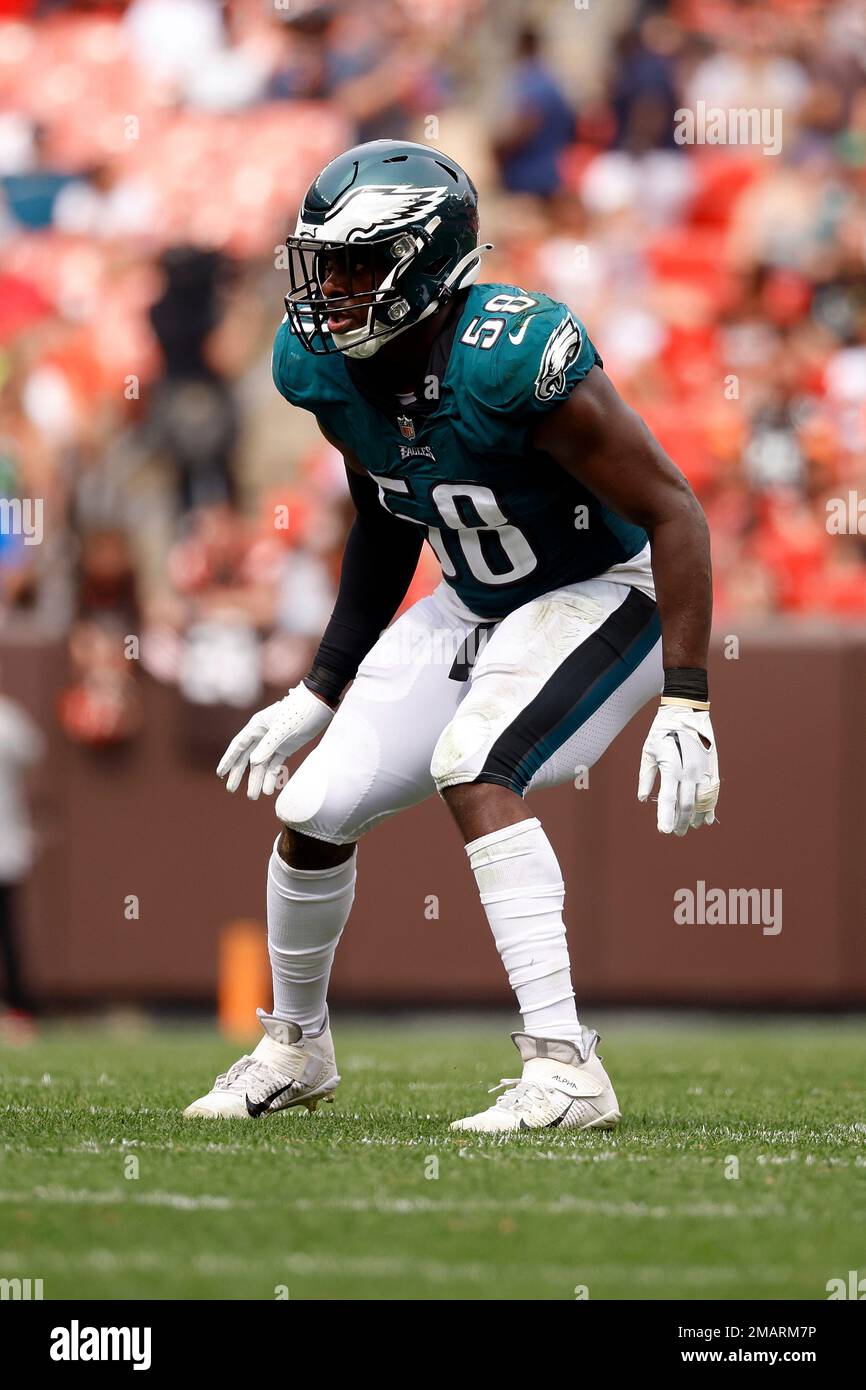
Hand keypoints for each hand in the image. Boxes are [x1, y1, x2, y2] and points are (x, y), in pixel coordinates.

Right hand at [216, 682, 333, 799]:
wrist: (320, 704)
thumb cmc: (299, 712)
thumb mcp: (282, 729)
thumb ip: (268, 745)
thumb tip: (253, 762)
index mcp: (257, 726)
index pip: (238, 746)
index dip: (228, 760)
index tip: (220, 773)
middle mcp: (262, 735)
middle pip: (247, 757)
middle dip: (239, 774)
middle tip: (231, 789)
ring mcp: (274, 742)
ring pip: (261, 764)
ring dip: (257, 779)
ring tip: (253, 796)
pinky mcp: (286, 747)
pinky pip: (275, 764)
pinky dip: (271, 776)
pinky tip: (268, 789)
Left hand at [638, 704, 718, 835]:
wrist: (686, 710)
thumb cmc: (662, 731)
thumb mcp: (648, 752)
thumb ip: (646, 777)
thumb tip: (643, 799)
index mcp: (672, 766)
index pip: (669, 798)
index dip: (666, 817)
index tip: (664, 831)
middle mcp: (689, 770)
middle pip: (686, 804)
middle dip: (680, 821)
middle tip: (675, 832)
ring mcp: (703, 769)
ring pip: (701, 801)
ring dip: (695, 817)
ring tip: (689, 827)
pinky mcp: (712, 767)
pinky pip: (712, 792)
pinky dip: (710, 806)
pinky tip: (706, 818)